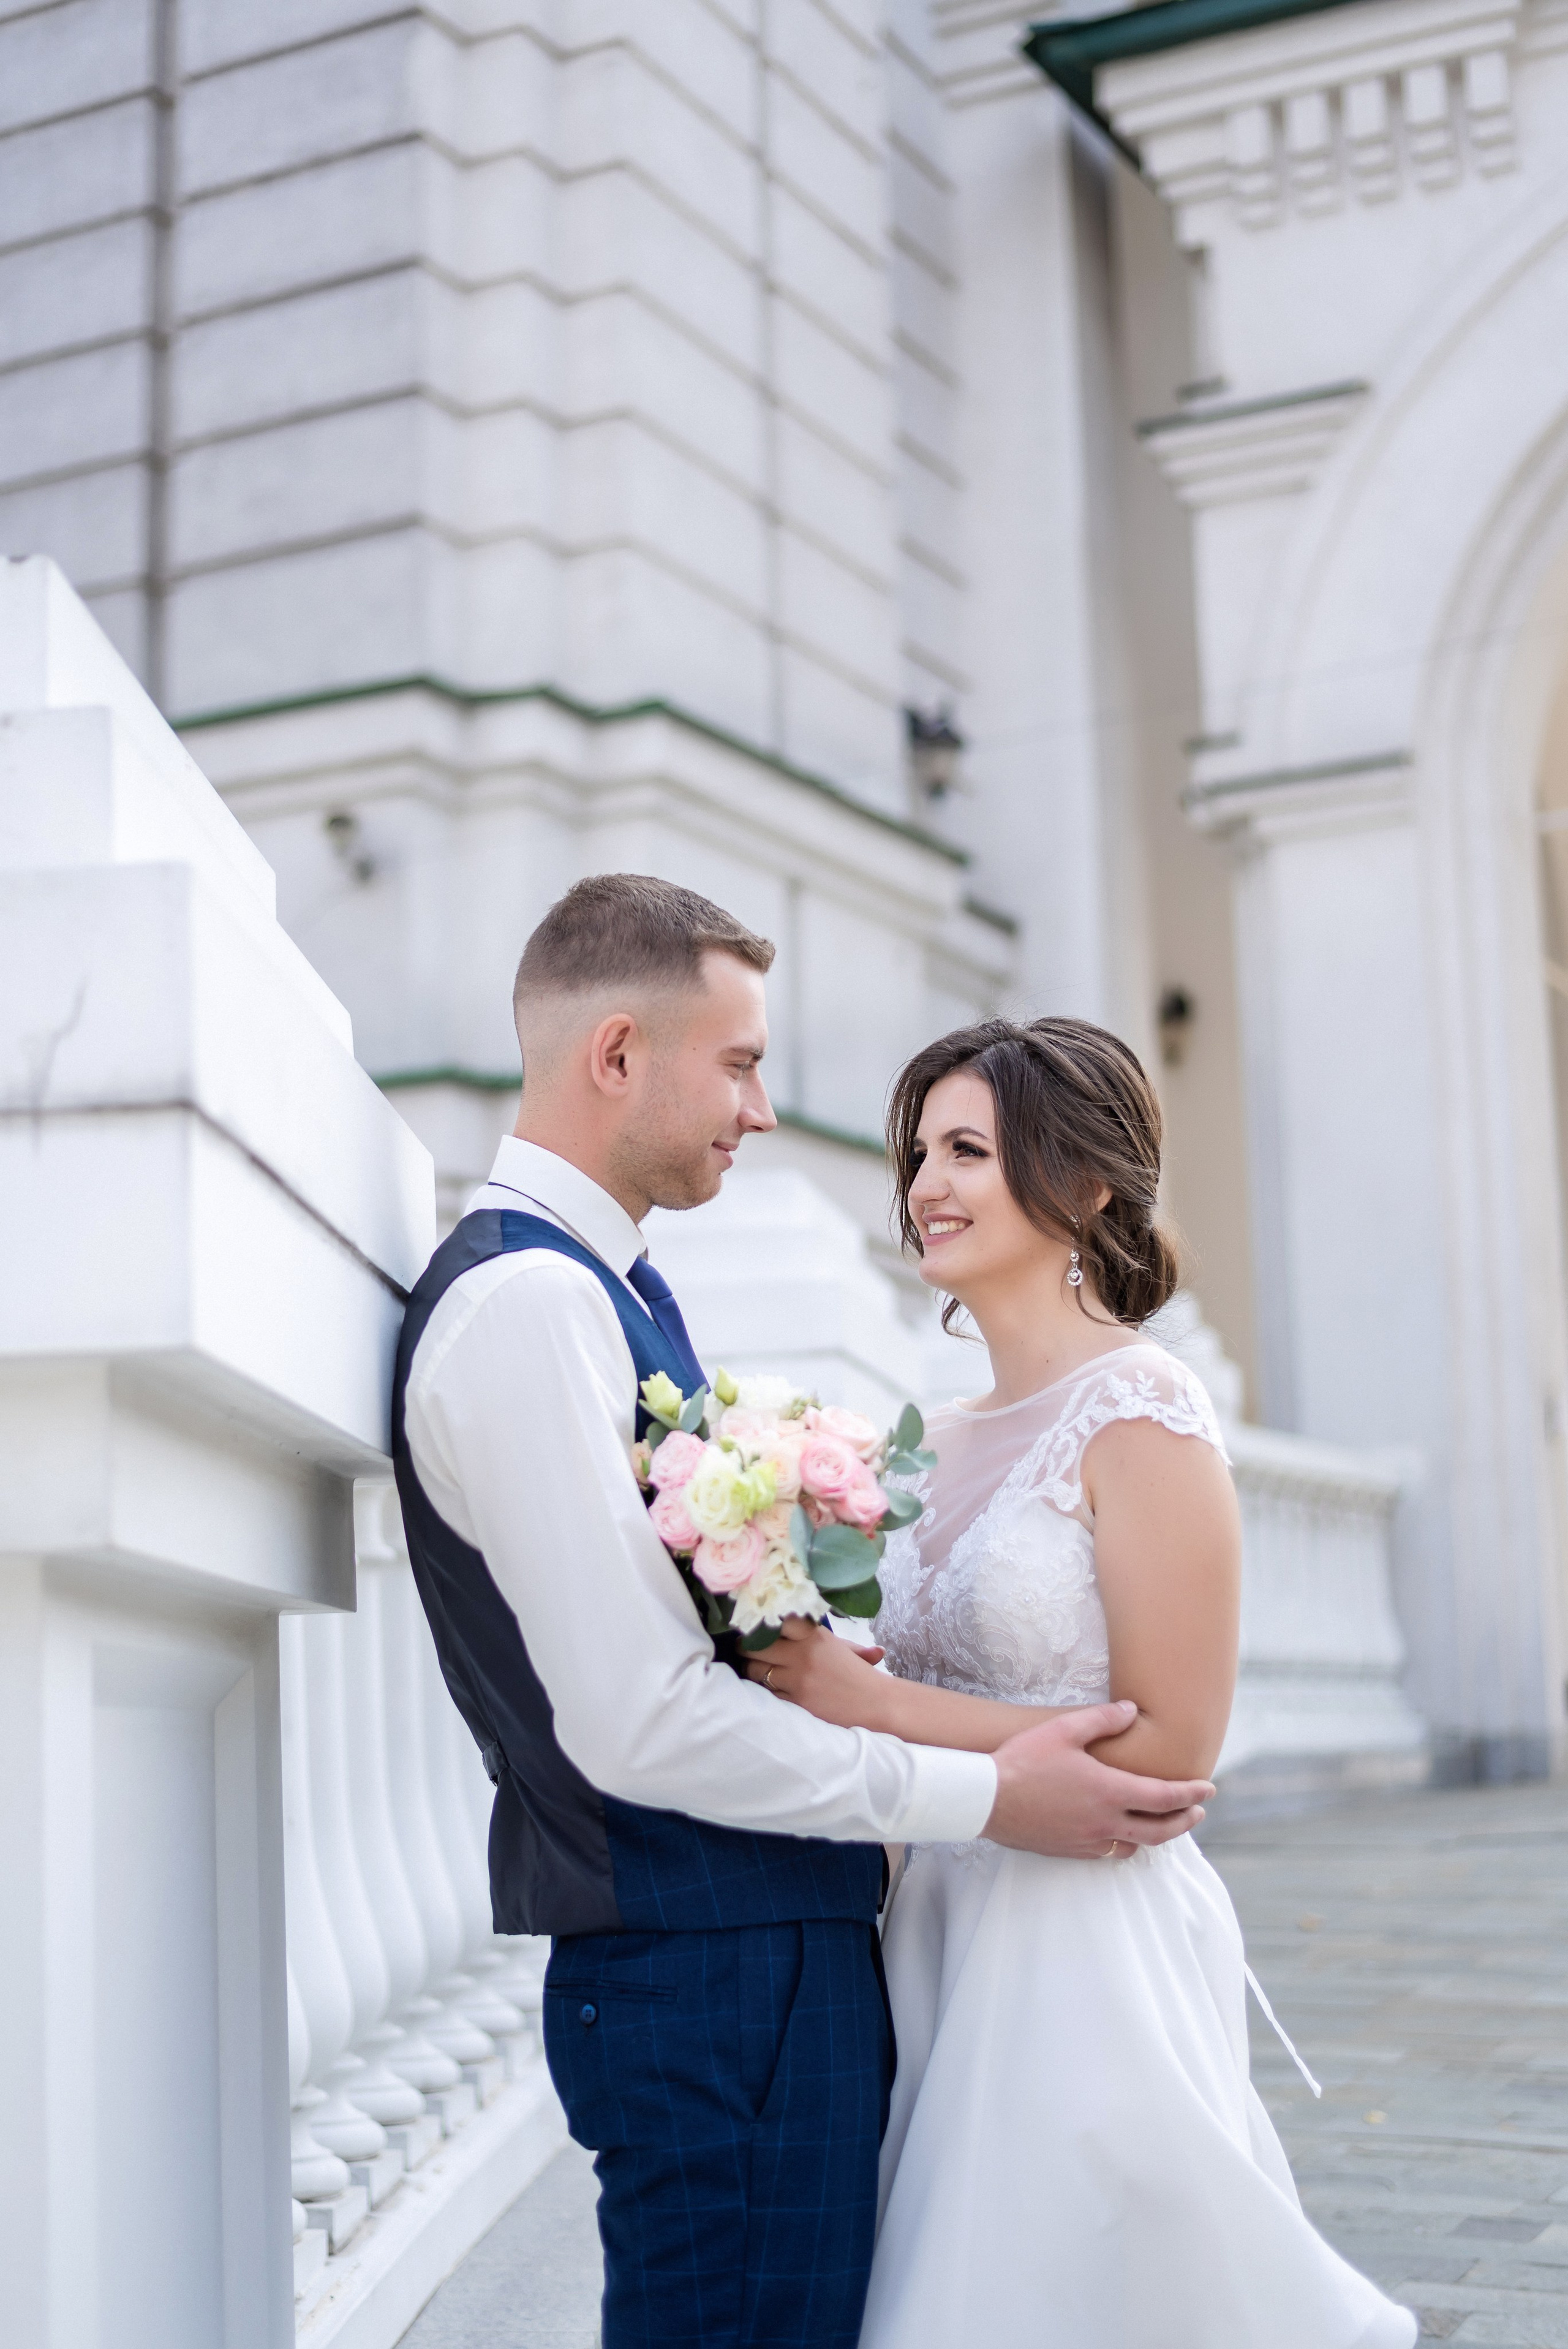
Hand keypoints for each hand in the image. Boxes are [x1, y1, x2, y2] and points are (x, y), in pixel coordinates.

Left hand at [743, 1616, 889, 1728]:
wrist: (875, 1703)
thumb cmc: (856, 1673)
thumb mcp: (838, 1646)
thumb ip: (813, 1634)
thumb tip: (785, 1618)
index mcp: (814, 1635)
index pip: (774, 1621)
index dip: (760, 1624)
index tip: (754, 1626)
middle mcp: (803, 1653)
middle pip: (756, 1646)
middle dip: (746, 1649)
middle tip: (744, 1649)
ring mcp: (798, 1679)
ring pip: (756, 1671)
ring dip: (753, 1671)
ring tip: (755, 1669)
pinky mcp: (797, 1702)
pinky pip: (767, 1694)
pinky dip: (766, 1692)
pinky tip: (771, 1688)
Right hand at [985, 1703, 1211, 1858]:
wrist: (986, 1800)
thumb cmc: (1024, 1760)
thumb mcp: (1063, 1730)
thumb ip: (1102, 1720)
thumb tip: (1132, 1710)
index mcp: (1109, 1792)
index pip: (1165, 1798)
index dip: (1192, 1793)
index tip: (1209, 1789)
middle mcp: (1105, 1822)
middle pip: (1160, 1831)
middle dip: (1184, 1821)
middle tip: (1198, 1811)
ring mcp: (1088, 1841)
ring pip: (1135, 1847)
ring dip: (1156, 1836)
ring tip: (1162, 1823)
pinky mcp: (1070, 1851)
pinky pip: (1108, 1853)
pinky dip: (1124, 1844)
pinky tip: (1121, 1834)